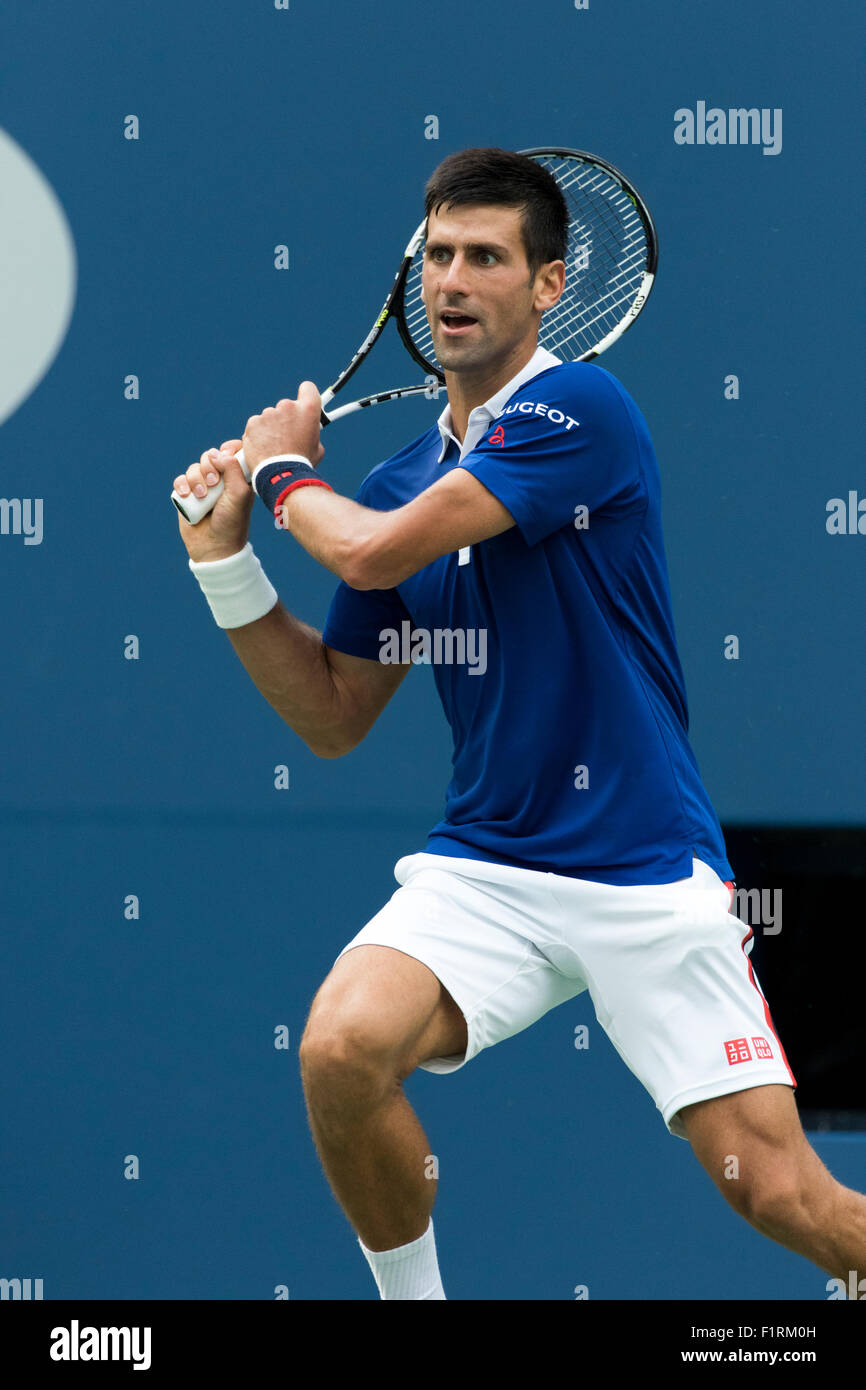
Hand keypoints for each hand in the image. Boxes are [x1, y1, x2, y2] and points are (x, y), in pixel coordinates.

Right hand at [174, 439, 253, 562]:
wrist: (214, 547)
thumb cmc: (231, 522)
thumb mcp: (239, 494)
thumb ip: (233, 469)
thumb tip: (218, 452)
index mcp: (238, 477)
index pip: (233, 451)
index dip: (228, 449)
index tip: (226, 454)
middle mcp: (221, 480)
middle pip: (210, 456)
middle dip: (209, 466)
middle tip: (213, 483)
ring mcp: (203, 487)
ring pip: (194, 468)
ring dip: (195, 479)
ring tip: (202, 496)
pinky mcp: (187, 495)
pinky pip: (180, 480)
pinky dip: (182, 485)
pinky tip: (187, 495)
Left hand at [242, 381, 325, 471]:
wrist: (280, 474)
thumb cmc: (301, 463)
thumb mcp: (317, 447)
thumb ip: (312, 433)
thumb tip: (308, 432)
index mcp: (308, 409)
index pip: (308, 388)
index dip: (306, 395)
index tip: (303, 401)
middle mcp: (288, 406)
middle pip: (287, 406)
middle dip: (286, 419)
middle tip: (288, 437)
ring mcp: (269, 413)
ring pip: (270, 417)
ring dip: (271, 428)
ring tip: (274, 447)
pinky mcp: (254, 422)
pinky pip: (256, 425)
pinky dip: (258, 435)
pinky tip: (263, 448)